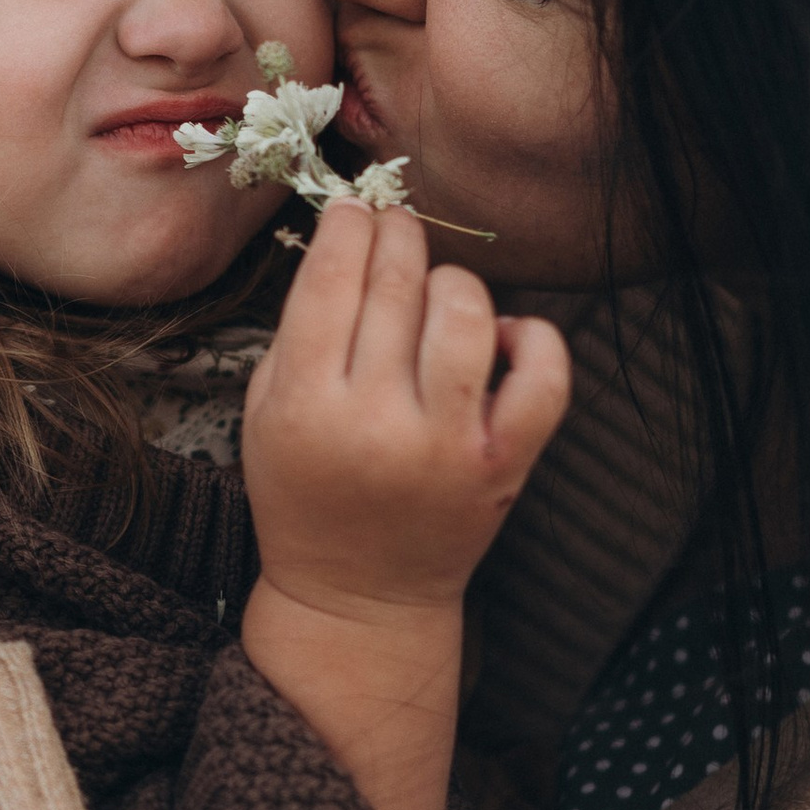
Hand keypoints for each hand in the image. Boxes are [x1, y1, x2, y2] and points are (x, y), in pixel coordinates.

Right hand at [240, 202, 571, 809]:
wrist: (360, 597)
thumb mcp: (265, 412)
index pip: (332, 277)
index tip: (356, 213)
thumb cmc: (306, 492)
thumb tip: (352, 239)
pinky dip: (534, 339)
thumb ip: (301, 330)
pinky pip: (544, 374)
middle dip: (397, 238)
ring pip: (467, 310)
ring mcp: (447, 445)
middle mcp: (378, 421)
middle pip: (398, 283)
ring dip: (452, 283)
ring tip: (438, 298)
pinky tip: (504, 342)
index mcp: (305, 405)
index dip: (349, 227)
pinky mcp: (503, 464)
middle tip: (396, 232)